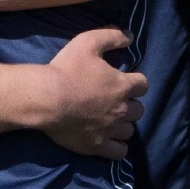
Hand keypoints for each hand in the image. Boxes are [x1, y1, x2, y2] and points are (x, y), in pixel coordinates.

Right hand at [35, 28, 147, 158]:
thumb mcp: (88, 42)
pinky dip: (118, 147)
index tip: (124, 81)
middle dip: (130, 104)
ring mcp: (110, 130)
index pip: (143, 85)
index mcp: (122, 85)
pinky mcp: (97, 146)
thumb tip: (130, 36)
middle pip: (139, 110)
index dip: (135, 82)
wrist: (46, 98)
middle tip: (114, 101)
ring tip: (111, 120)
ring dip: (123, 124)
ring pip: (129, 131)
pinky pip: (119, 152)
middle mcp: (121, 109)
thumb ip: (112, 36)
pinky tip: (110, 140)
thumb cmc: (66, 69)